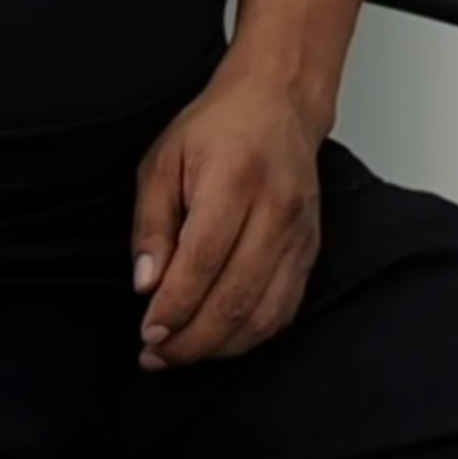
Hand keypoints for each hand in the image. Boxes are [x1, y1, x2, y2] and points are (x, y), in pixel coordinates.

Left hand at [131, 69, 323, 369]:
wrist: (278, 102)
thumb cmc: (216, 127)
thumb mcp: (164, 159)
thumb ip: (152, 224)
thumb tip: (146, 284)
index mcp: (232, 180)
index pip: (202, 261)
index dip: (174, 306)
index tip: (147, 332)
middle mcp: (273, 211)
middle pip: (235, 297)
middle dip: (191, 339)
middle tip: (157, 355)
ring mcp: (298, 235)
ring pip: (263, 314)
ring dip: (219, 346)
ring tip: (181, 355)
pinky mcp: (310, 251)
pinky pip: (284, 309)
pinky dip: (251, 336)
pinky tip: (221, 342)